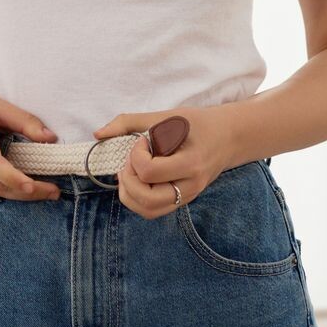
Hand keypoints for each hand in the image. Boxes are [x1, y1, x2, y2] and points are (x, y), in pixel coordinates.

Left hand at [92, 105, 240, 219]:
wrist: (230, 137)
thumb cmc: (198, 123)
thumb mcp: (167, 116)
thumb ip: (129, 121)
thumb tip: (97, 134)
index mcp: (191, 163)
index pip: (149, 171)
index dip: (136, 156)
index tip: (142, 141)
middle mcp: (191, 185)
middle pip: (146, 200)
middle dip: (128, 180)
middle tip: (131, 162)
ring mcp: (187, 196)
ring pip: (148, 210)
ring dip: (129, 193)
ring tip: (131, 172)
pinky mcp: (182, 200)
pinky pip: (153, 210)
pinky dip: (138, 198)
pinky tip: (138, 180)